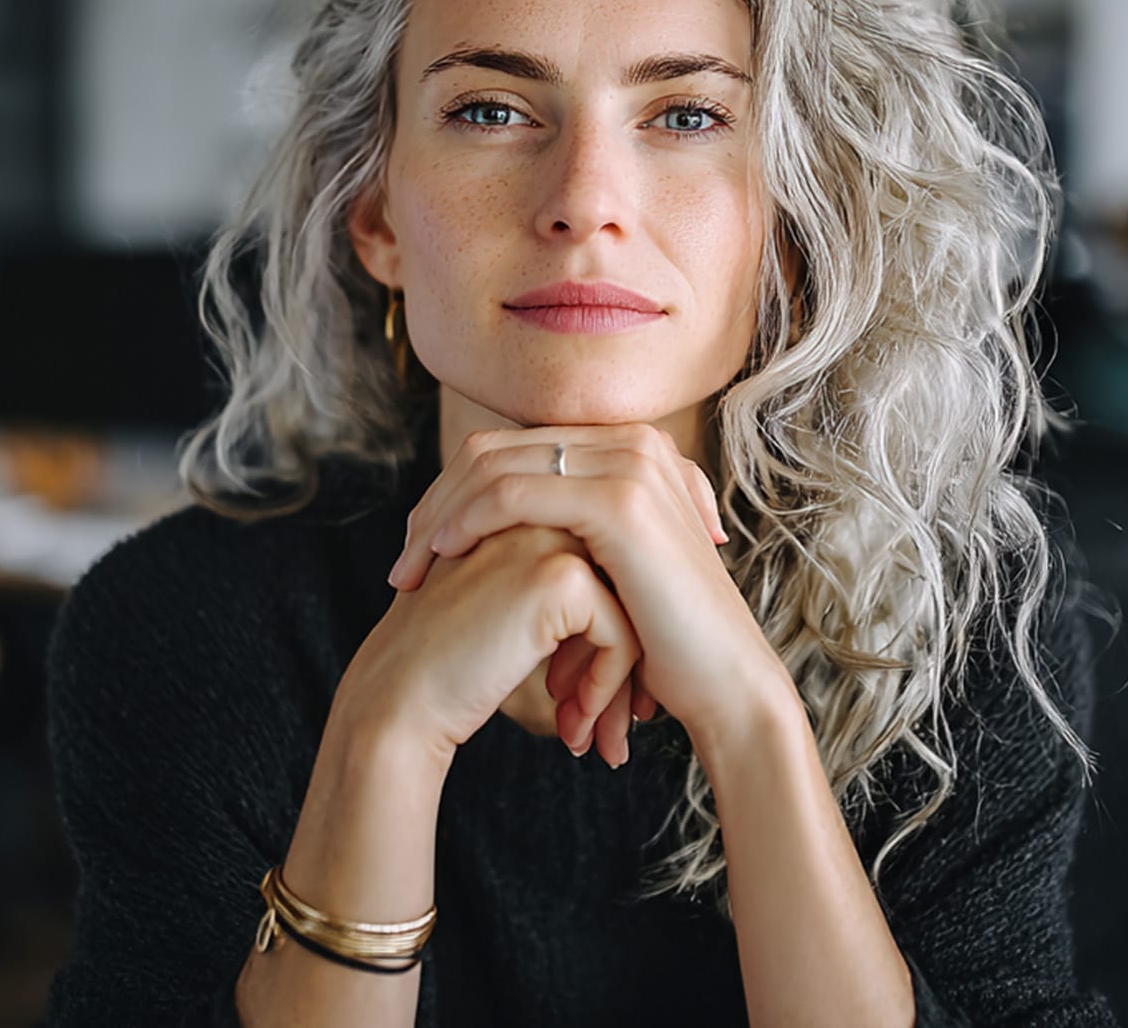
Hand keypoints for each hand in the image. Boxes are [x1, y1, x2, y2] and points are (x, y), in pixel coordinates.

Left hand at [385, 425, 783, 759]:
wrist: (725, 684)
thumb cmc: (664, 642)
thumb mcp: (606, 571)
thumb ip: (563, 534)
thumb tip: (489, 528)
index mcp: (630, 450)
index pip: (512, 449)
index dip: (455, 493)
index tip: (418, 547)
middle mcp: (634, 442)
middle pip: (497, 450)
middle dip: (437, 503)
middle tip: (402, 561)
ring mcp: (631, 464)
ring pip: (495, 467)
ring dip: (440, 517)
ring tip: (409, 571)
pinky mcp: (621, 501)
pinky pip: (513, 494)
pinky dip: (466, 521)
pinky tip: (440, 556)